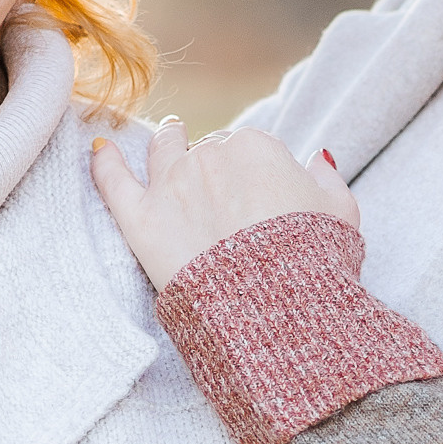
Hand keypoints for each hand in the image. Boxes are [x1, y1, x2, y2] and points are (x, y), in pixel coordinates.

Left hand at [89, 119, 357, 292]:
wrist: (274, 307)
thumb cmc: (314, 262)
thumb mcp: (343, 215)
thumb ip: (327, 179)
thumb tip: (317, 158)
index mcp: (257, 147)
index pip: (250, 148)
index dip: (254, 171)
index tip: (259, 193)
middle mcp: (209, 155)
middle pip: (208, 150)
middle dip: (214, 164)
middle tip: (220, 187)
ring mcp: (171, 184)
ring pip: (163, 150)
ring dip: (167, 141)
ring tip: (169, 136)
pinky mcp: (141, 219)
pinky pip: (113, 181)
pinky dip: (104, 163)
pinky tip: (99, 150)